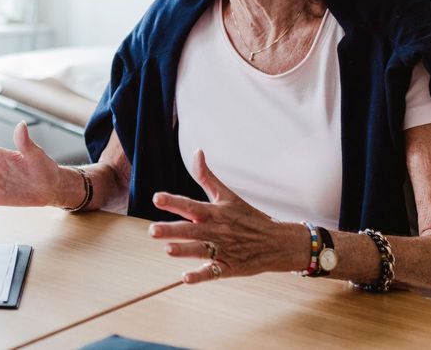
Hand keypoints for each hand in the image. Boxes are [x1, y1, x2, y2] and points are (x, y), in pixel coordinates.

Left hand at [149, 149, 308, 283]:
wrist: (278, 241)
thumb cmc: (249, 217)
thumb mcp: (228, 195)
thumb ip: (207, 176)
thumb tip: (197, 152)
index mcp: (215, 212)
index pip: (191, 205)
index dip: (173, 201)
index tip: (156, 198)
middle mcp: (217, 231)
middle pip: (191, 230)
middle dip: (172, 230)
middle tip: (152, 230)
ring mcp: (224, 250)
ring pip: (200, 250)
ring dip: (184, 251)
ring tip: (168, 250)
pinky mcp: (230, 267)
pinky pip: (213, 273)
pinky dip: (200, 276)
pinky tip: (186, 278)